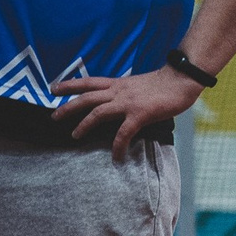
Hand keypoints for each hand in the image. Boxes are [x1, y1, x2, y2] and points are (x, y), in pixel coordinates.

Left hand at [49, 65, 202, 161]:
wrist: (182, 79)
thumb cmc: (166, 82)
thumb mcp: (140, 83)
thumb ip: (128, 91)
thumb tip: (124, 102)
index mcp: (118, 83)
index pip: (88, 82)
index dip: (69, 85)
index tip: (54, 89)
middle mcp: (119, 91)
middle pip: (86, 98)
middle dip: (68, 107)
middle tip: (54, 117)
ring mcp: (128, 103)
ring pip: (98, 113)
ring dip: (84, 125)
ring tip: (75, 135)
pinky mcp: (140, 115)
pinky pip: (124, 133)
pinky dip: (118, 145)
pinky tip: (116, 156)